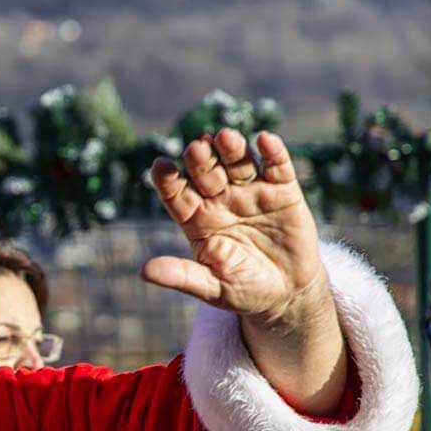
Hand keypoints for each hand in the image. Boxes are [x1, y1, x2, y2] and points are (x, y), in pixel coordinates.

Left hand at [144, 129, 326, 326]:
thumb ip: (181, 276)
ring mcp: (250, 192)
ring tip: (224, 137)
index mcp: (196, 220)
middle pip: (206, 173)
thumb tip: (144, 272)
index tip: (160, 165)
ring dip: (231, 149)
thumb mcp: (210, 287)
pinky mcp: (282, 191)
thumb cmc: (242, 290)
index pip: (176, 195)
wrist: (286, 293)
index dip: (167, 180)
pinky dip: (273, 153)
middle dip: (200, 160)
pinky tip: (266, 140)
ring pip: (237, 163)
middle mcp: (219, 200)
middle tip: (196, 147)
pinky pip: (276, 167)